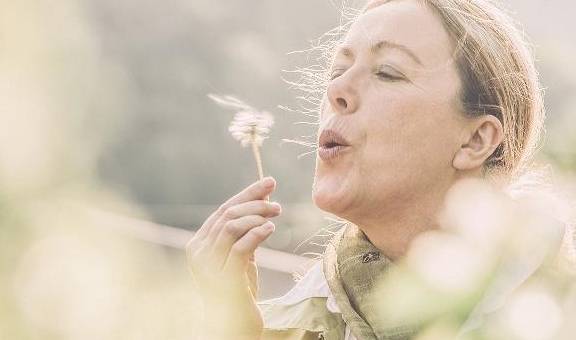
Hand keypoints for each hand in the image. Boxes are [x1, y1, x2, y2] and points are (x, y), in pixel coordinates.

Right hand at [186, 177, 280, 339]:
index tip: (269, 182)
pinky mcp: (223, 278)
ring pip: (231, 226)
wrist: (233, 324)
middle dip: (255, 202)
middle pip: (227, 214)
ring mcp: (208, 266)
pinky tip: (270, 229)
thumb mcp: (241, 254)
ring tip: (276, 216)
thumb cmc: (239, 289)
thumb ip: (246, 230)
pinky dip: (257, 233)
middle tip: (277, 204)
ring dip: (257, 216)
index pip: (223, 209)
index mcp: (199, 243)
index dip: (247, 193)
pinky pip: (241, 247)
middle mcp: (198, 252)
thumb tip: (263, 198)